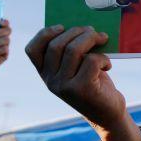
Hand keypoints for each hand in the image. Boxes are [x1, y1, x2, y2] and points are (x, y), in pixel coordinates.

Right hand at [25, 26, 140, 140]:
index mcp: (45, 74)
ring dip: (91, 38)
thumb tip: (81, 26)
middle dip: (78, 32)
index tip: (62, 27)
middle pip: (57, 44)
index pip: (32, 50)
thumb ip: (71, 51)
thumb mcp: (77, 68)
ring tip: (103, 40)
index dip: (45, 34)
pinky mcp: (81, 89)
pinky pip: (91, 60)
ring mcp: (64, 87)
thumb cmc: (94, 83)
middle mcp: (50, 81)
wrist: (108, 114)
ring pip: (73, 49)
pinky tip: (107, 65)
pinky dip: (103, 58)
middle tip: (94, 32)